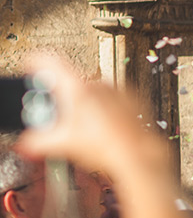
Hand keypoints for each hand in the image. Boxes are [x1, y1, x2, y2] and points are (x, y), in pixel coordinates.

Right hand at [17, 55, 172, 179]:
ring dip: (85, 104)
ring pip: (92, 91)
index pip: (49, 61)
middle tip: (61, 118)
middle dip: (63, 98)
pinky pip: (111, 99)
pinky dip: (104, 108)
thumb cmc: (107, 147)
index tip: (31, 66)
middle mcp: (98, 84)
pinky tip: (103, 127)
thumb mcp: (64, 144)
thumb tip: (28, 143)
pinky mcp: (132, 100)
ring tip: (86, 127)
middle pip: (71, 82)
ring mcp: (117, 91)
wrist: (139, 156)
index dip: (36, 62)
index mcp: (78, 87)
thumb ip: (39, 140)